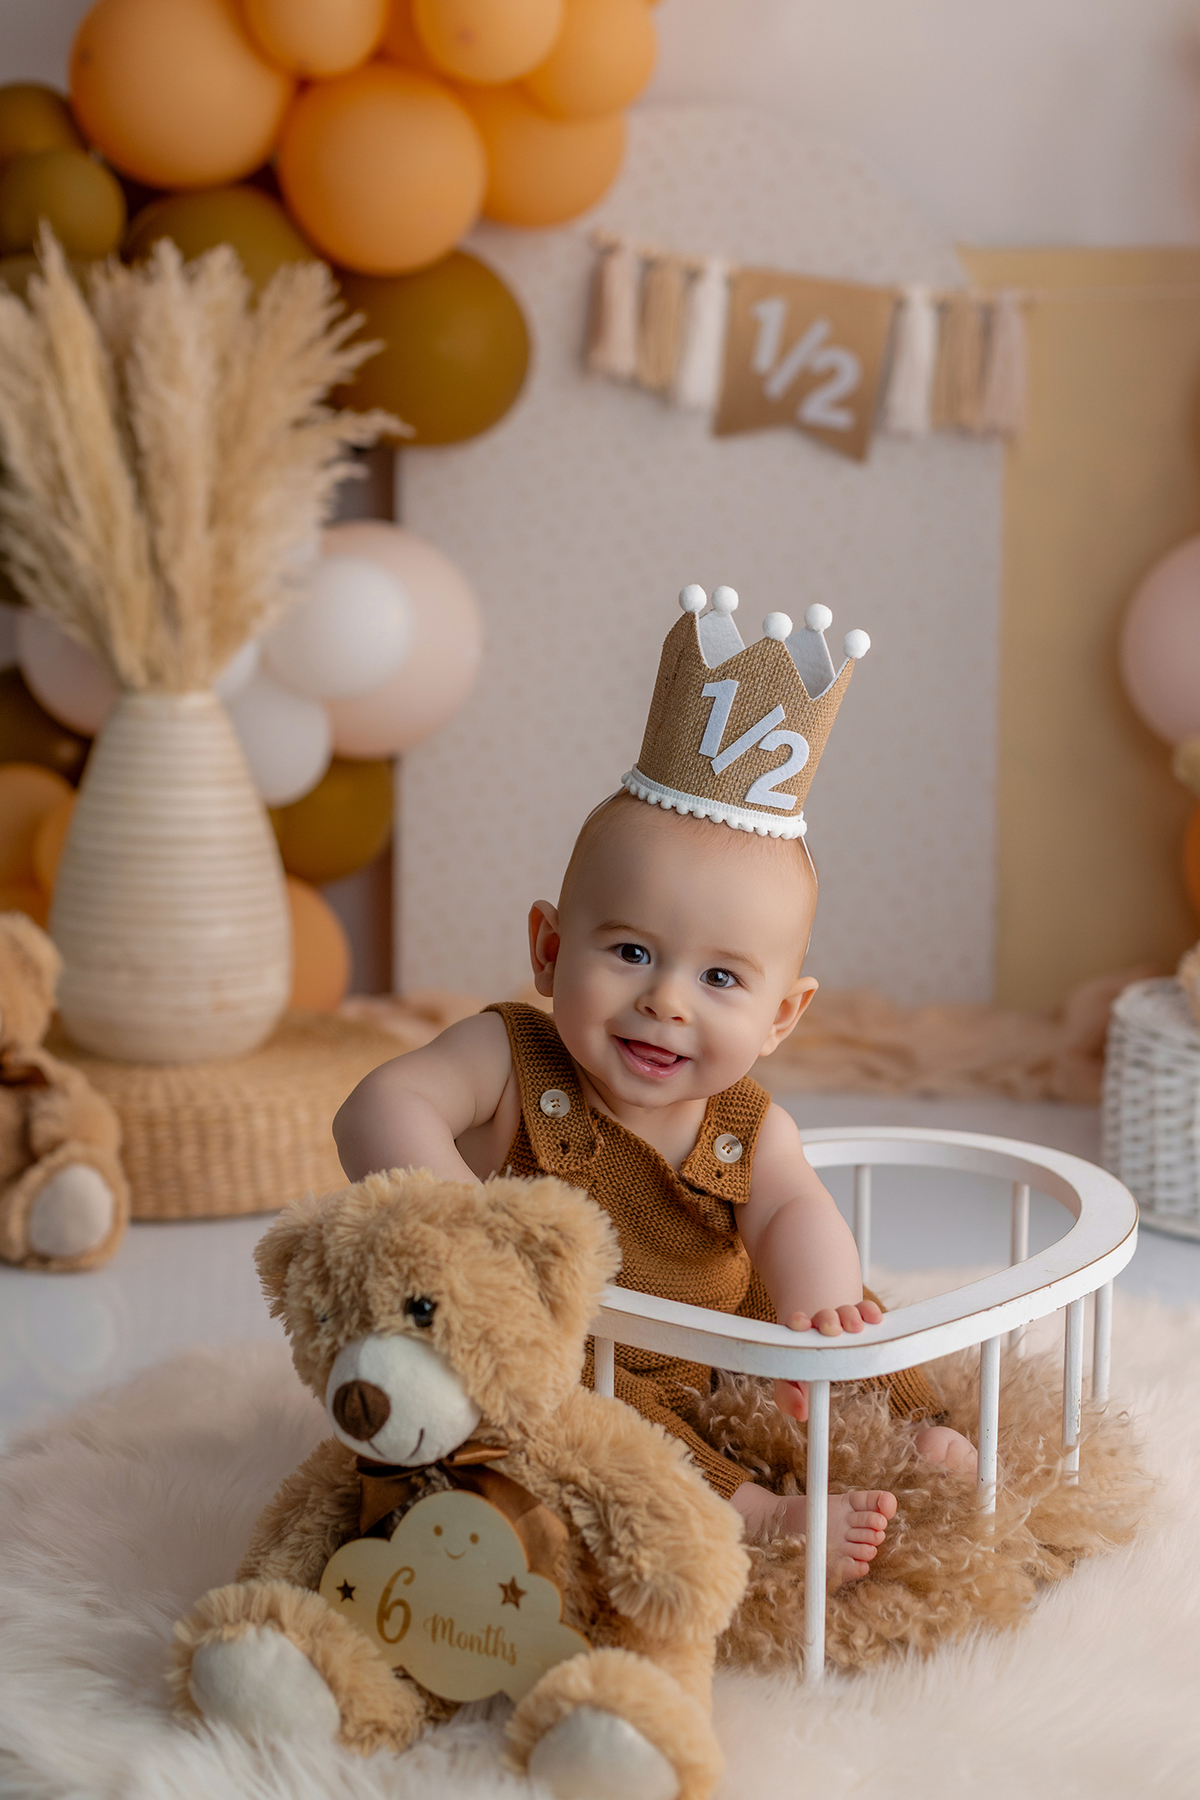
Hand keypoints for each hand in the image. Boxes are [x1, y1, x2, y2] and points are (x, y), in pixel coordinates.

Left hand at [773, 1300, 882, 1423]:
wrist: (820, 1334)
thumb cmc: (805, 1362)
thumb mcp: (793, 1378)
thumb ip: (788, 1394)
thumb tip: (801, 1413)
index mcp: (801, 1334)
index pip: (796, 1323)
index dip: (798, 1322)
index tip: (801, 1325)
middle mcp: (821, 1322)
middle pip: (824, 1315)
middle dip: (828, 1320)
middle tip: (831, 1329)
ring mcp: (841, 1317)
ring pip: (846, 1311)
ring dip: (850, 1317)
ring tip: (855, 1327)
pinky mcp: (861, 1314)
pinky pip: (866, 1309)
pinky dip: (870, 1312)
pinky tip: (875, 1319)